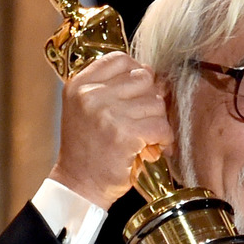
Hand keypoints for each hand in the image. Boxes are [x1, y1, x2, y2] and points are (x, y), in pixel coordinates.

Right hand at [48, 51, 173, 208]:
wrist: (79, 184)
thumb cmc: (88, 148)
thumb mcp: (87, 109)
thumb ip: (113, 88)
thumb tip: (156, 76)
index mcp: (80, 85)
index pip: (120, 59)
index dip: (136, 72)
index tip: (138, 92)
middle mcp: (91, 95)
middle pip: (143, 78)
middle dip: (149, 99)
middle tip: (143, 119)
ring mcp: (108, 114)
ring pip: (156, 102)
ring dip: (157, 121)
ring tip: (146, 136)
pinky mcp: (125, 135)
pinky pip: (161, 126)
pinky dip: (164, 138)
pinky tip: (154, 147)